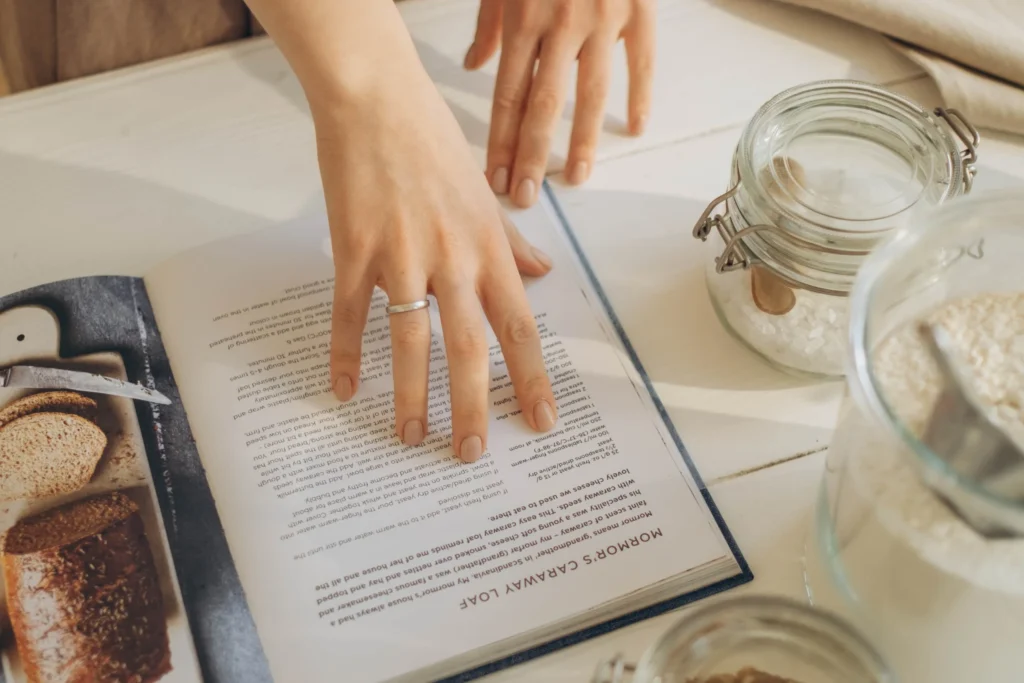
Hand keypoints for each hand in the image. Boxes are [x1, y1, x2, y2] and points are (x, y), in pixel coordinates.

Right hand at [311, 63, 558, 462]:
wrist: (377, 99)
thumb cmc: (434, 141)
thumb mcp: (484, 192)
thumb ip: (513, 239)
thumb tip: (542, 271)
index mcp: (488, 247)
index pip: (519, 326)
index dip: (532, 378)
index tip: (542, 422)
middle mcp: (452, 258)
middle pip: (469, 346)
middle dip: (472, 405)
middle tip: (471, 453)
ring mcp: (401, 256)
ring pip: (410, 340)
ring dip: (410, 394)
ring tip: (410, 436)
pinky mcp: (354, 250)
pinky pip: (350, 313)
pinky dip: (345, 354)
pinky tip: (343, 389)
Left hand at [464, 0, 655, 205]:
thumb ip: (488, 20)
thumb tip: (473, 63)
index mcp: (523, 17)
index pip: (509, 94)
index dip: (502, 141)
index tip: (497, 178)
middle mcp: (561, 22)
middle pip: (543, 104)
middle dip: (532, 156)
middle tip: (526, 195)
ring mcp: (602, 17)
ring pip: (591, 91)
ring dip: (583, 140)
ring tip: (576, 176)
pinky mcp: (639, 7)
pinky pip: (641, 60)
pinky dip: (641, 95)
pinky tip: (635, 127)